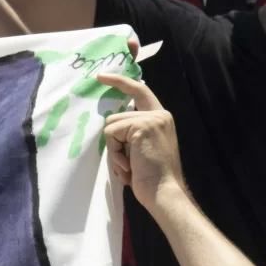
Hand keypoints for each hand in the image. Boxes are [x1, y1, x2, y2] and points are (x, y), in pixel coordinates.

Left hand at [99, 71, 188, 208]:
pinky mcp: (142, 125)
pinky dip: (114, 153)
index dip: (121, 82)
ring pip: (111, 125)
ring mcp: (152, 118)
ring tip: (129, 165)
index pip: (140, 92)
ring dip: (114, 150)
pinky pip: (111, 134)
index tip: (102, 76)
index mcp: (160, 118)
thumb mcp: (140, 149)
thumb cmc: (150, 177)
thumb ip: (131, 134)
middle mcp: (159, 114)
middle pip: (116, 116)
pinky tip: (129, 165)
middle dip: (112, 141)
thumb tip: (111, 127)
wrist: (163, 190)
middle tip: (120, 153)